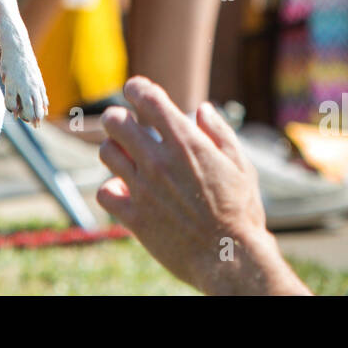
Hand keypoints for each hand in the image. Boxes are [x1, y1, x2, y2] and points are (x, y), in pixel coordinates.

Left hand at [96, 76, 309, 295]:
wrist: (230, 259)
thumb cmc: (241, 212)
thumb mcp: (241, 166)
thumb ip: (219, 133)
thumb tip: (202, 109)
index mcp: (186, 143)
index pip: (147, 99)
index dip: (137, 88)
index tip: (135, 90)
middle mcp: (159, 161)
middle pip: (116, 121)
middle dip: (119, 116)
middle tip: (126, 123)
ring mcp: (143, 188)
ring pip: (107, 152)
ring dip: (114, 149)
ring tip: (126, 155)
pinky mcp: (134, 216)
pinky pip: (105, 192)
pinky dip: (111, 187)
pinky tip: (124, 188)